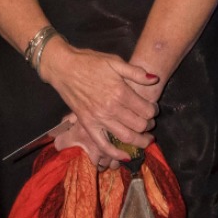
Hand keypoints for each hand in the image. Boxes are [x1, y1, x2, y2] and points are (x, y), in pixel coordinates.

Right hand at [37, 37, 159, 162]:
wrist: (63, 67)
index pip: (146, 110)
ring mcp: (98, 119)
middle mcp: (111, 108)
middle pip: (139, 125)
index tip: (153, 109)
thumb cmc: (89, 62)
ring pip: (126, 137)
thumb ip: (135, 72)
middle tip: (149, 122)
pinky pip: (103, 145)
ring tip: (145, 140)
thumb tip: (154, 79)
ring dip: (140, 141)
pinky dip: (116, 154)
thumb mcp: (114, 61)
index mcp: (120, 91)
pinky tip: (126, 156)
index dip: (154, 111)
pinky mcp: (87, 125)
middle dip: (149, 126)